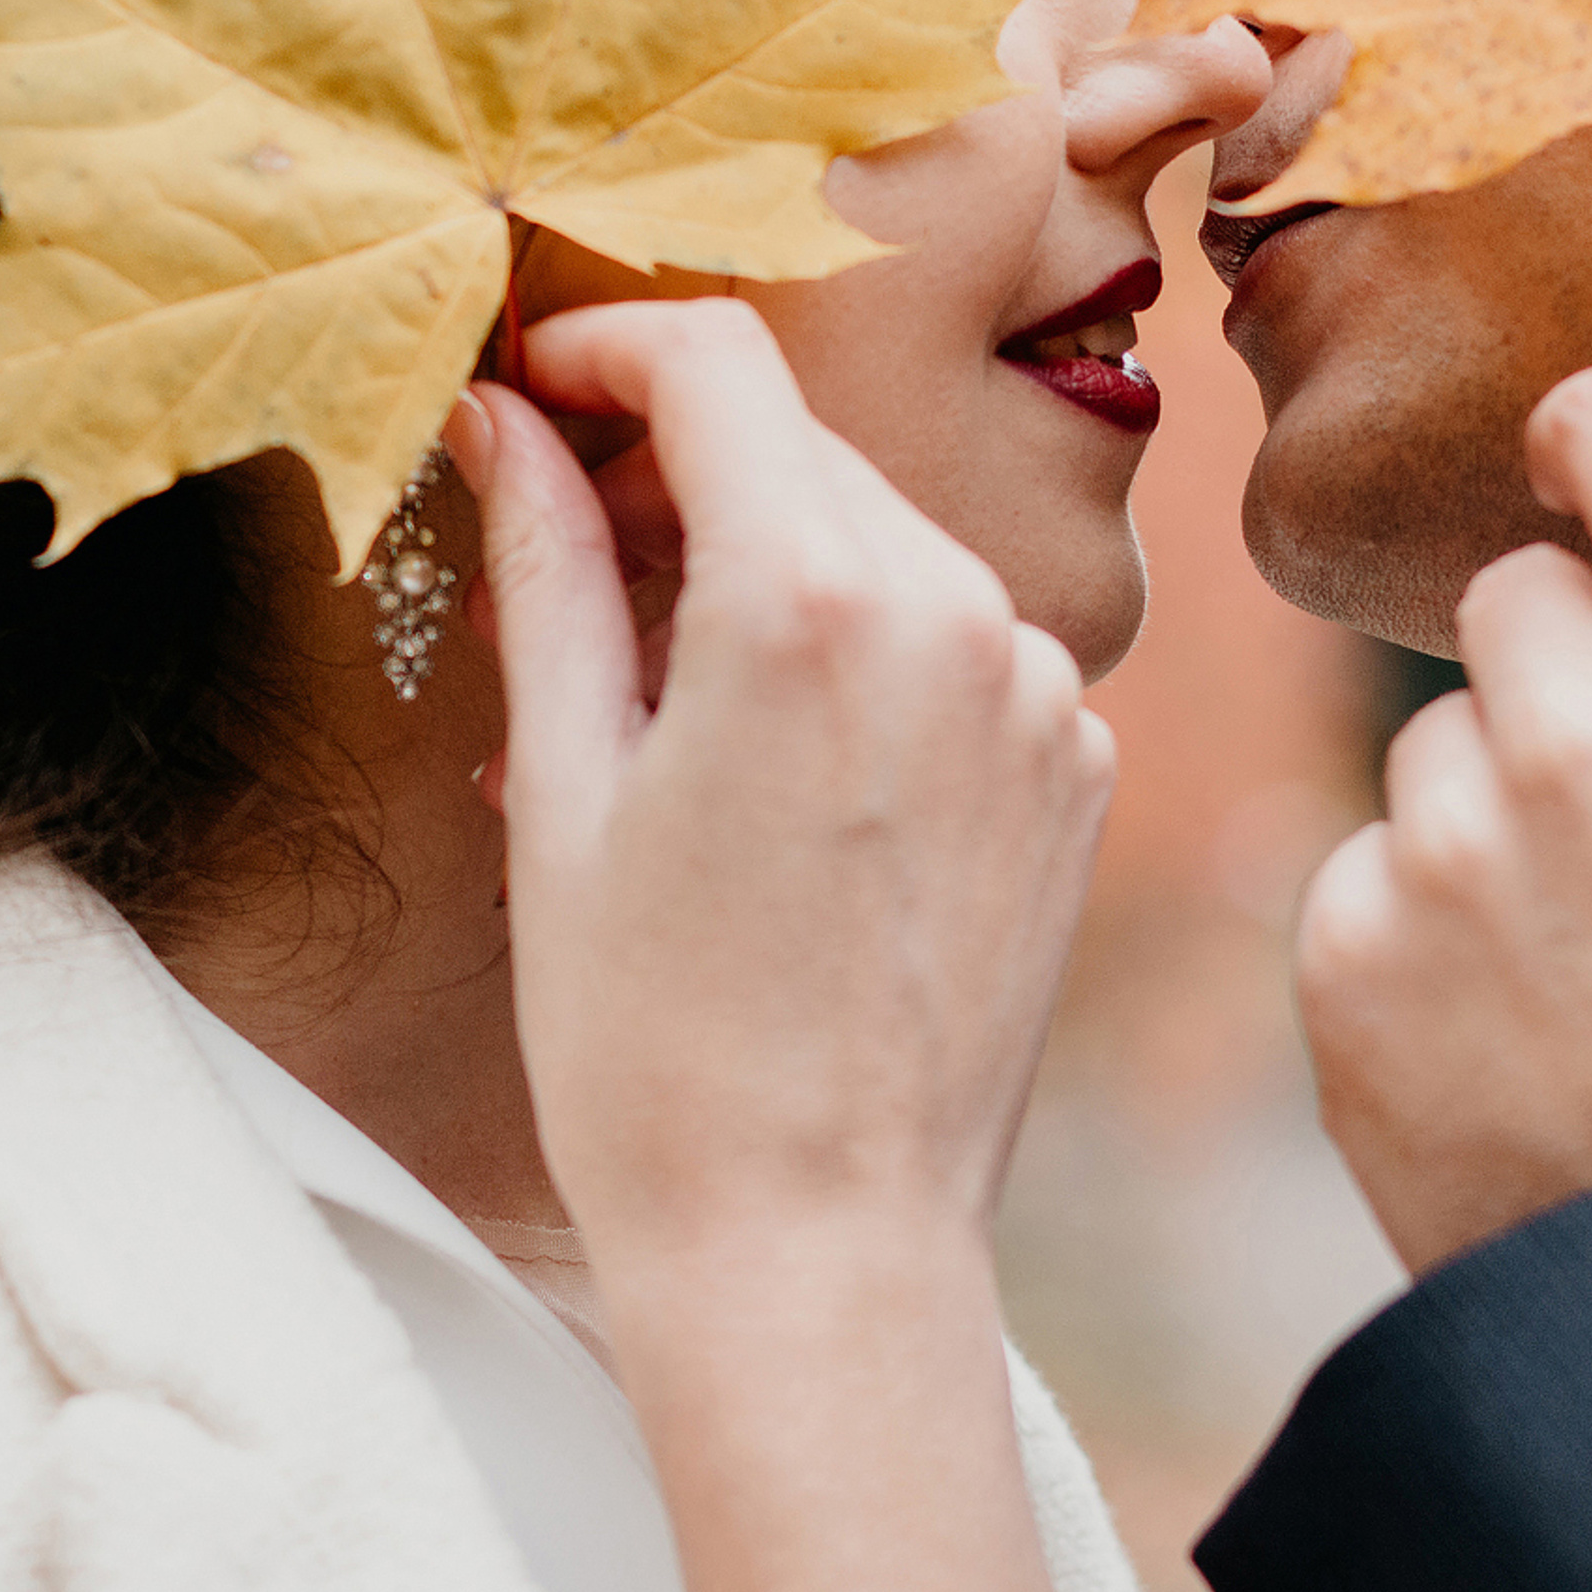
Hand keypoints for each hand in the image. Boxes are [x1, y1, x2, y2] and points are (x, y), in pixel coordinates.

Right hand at [446, 300, 1127, 1591]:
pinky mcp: (1081, 764)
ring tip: (674, 708)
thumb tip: (510, 424)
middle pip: (804, 454)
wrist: (823, 1244)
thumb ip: (552, 572)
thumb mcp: (566, 791)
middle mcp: (962, 614)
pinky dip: (878, 659)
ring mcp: (1043, 692)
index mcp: (816, 601)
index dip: (613, 348)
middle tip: (575, 558)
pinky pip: (966, 645)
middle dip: (686, 471)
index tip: (547, 385)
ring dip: (781, 572)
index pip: (719, 365)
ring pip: (890, 547)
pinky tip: (797, 773)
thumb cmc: (657, 1051)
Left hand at [1298, 358, 1591, 1277]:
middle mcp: (1586, 725)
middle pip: (1510, 599)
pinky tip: (1498, 1042)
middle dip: (1553, 678)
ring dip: (1480, 821)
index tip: (1570, 471)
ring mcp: (1450, 837)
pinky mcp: (1348, 943)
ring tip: (1574, 975)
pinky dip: (1412, 938)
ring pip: (1431, 746)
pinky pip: (1364, 872)